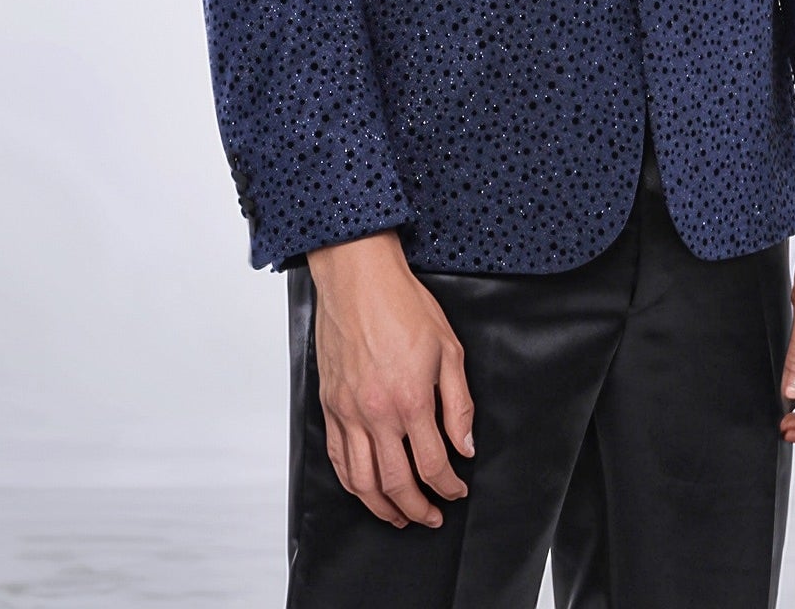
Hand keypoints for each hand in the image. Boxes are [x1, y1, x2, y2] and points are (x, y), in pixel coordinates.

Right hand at [306, 229, 475, 528]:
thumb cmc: (402, 305)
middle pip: (396, 483)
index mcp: (410, 400)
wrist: (358, 278)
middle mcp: (376, 413)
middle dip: (417, 508)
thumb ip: (459, 404)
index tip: (457, 491)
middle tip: (431, 516)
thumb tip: (465, 446)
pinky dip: (351, 483)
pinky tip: (365, 488)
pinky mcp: (329, 405)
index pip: (433, 464)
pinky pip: (337, 458)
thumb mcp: (448, 349)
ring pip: (361, 481)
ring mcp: (348, 412)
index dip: (449, 487)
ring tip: (400, 516)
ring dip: (382, 507)